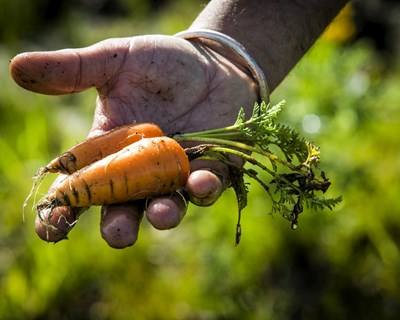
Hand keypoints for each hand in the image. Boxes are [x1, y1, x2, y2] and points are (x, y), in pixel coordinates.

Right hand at [10, 35, 256, 246]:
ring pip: (167, 207)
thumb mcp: (116, 61)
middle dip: (120, 226)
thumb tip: (16, 67)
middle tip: (117, 232)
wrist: (210, 63)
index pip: (82, 186)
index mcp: (111, 150)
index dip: (65, 209)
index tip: (52, 226)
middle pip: (125, 209)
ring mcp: (176, 175)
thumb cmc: (161, 63)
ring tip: (161, 214)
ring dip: (164, 215)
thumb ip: (74, 70)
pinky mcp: (211, 170)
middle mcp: (142, 171)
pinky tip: (200, 182)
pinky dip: (203, 190)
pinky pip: (206, 189)